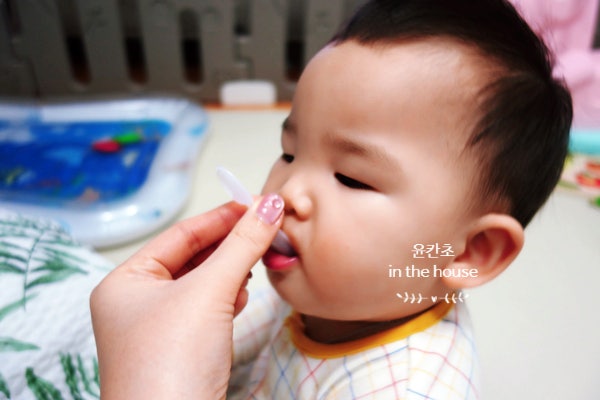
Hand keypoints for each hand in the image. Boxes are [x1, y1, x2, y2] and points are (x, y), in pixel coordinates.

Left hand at [90, 195, 283, 398]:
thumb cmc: (169, 366)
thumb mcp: (209, 292)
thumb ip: (241, 245)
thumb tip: (268, 207)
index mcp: (125, 283)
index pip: (180, 235)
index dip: (220, 217)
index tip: (255, 203)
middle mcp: (137, 304)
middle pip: (192, 258)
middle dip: (230, 244)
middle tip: (265, 226)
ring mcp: (158, 330)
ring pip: (203, 284)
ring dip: (232, 270)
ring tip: (258, 256)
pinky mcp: (181, 351)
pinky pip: (208, 310)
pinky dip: (229, 298)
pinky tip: (244, 294)